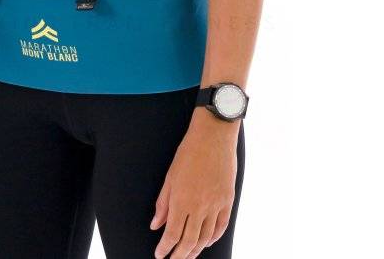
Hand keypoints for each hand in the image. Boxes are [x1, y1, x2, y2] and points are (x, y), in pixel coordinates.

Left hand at [151, 109, 238, 258]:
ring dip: (195, 250)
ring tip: (187, 255)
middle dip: (179, 255)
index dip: (165, 248)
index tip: (160, 255)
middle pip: (188, 241)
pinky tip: (205, 243)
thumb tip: (156, 224)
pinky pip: (221, 227)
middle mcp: (199, 206)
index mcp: (181, 200)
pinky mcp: (228, 200)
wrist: (213, 137)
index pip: (172, 234)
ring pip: (205, 237)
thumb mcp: (170, 177)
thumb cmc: (189, 152)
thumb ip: (163, 204)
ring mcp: (216, 204)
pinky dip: (213, 238)